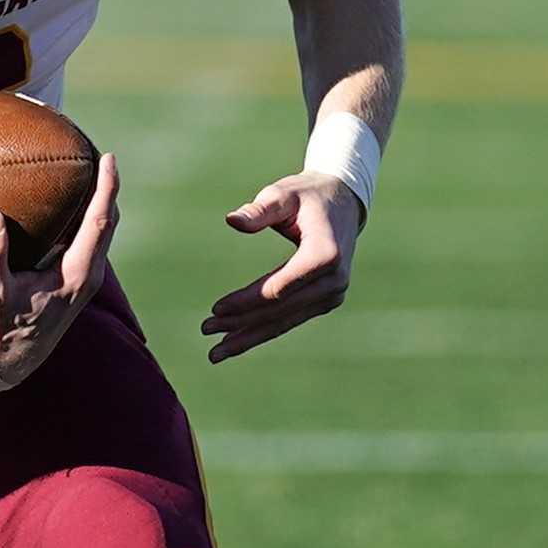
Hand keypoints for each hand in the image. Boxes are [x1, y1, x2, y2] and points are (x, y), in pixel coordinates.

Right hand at [0, 152, 120, 390]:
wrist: (3, 368)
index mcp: (75, 276)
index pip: (99, 222)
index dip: (106, 188)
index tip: (108, 158)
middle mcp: (86, 278)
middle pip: (106, 223)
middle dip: (106, 190)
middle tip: (97, 157)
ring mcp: (81, 283)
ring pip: (98, 235)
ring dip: (95, 206)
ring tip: (83, 177)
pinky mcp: (71, 287)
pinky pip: (84, 244)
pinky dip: (80, 222)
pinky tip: (61, 211)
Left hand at [201, 171, 365, 361]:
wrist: (342, 203)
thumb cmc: (306, 196)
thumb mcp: (283, 194)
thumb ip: (259, 210)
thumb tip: (231, 220)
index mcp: (326, 254)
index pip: (281, 287)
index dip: (248, 300)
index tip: (216, 308)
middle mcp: (334, 280)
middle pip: (280, 309)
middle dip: (241, 322)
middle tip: (205, 330)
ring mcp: (332, 294)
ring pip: (284, 321)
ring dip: (248, 336)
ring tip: (215, 352)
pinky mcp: (325, 301)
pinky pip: (289, 319)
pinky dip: (262, 332)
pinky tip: (235, 343)